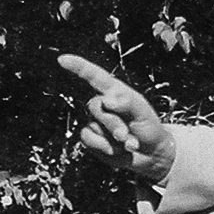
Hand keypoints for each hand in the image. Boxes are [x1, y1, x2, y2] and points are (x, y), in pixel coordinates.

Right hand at [58, 54, 175, 182]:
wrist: (150, 153)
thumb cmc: (148, 127)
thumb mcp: (143, 112)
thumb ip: (126, 102)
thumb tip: (106, 100)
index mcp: (115, 91)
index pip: (93, 75)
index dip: (77, 66)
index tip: (63, 59)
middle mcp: (102, 104)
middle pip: (96, 107)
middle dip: (113, 123)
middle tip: (127, 135)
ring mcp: (95, 121)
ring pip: (93, 127)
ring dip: (113, 139)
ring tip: (128, 142)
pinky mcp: (91, 138)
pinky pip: (89, 140)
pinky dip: (105, 148)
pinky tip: (117, 150)